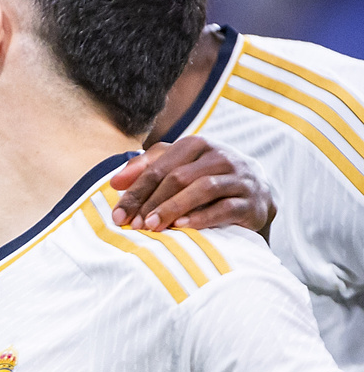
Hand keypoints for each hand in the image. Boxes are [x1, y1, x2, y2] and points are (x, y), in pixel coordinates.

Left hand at [109, 136, 274, 237]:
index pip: (159, 167)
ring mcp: (239, 177)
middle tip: (133, 225)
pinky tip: (183, 226)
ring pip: (203, 188)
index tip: (118, 215)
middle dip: (151, 202)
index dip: (135, 191)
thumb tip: (115, 183)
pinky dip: (203, 217)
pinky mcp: (252, 200)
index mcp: (197, 144)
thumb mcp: (177, 167)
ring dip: (173, 208)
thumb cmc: (206, 178)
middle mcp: (220, 156)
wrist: (256, 193)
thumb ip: (146, 169)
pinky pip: (226, 207)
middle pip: (178, 177)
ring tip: (152, 226)